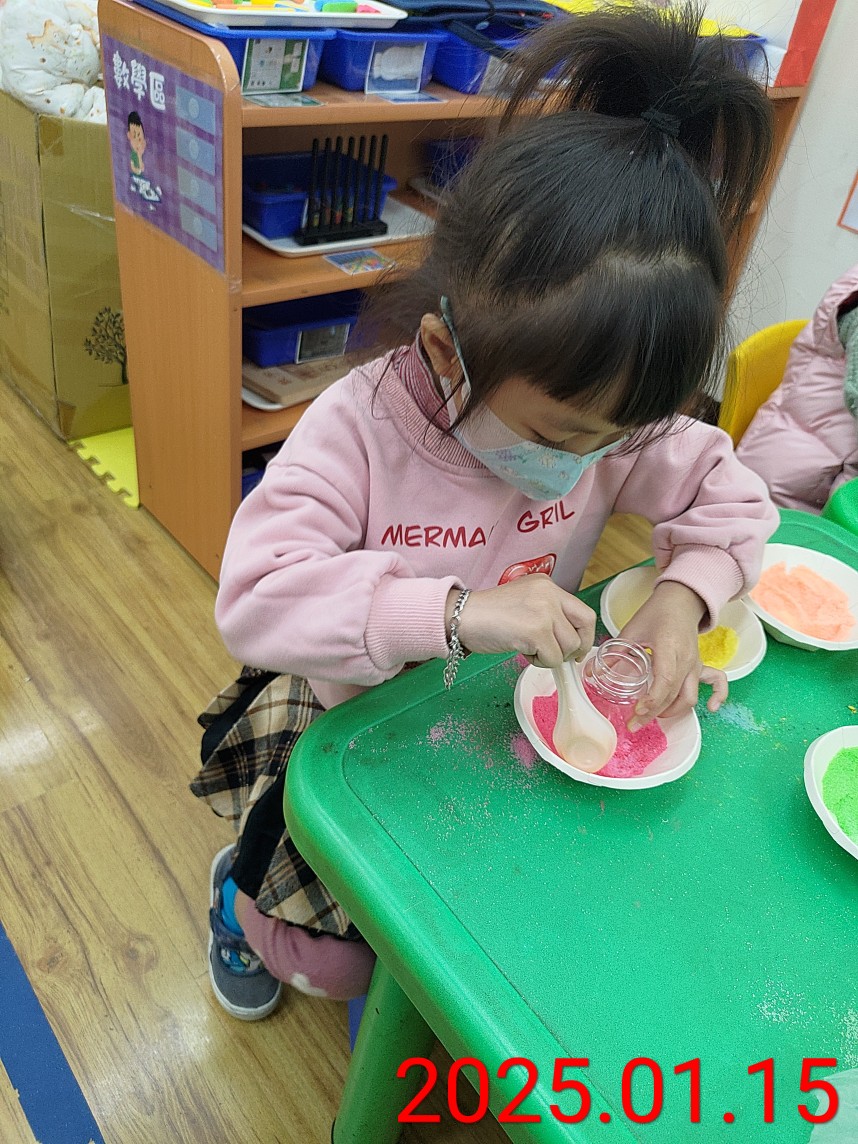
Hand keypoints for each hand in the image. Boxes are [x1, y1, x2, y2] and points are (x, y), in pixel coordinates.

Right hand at [447, 575, 595, 667]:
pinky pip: (553, 658)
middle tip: (557, 656)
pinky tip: (521, 651)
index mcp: (547, 585)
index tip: (577, 649)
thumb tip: (570, 641)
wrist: (463, 617)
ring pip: (569, 647)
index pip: (583, 612)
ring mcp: (544, 611)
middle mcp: (549, 594)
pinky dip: (539, 662)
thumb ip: (547, 613)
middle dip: (574, 649)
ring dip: (551, 656)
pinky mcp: (536, 630)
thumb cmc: (487, 615)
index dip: (584, 635)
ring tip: (529, 649)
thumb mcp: (524, 602)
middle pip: (583, 629)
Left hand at [618, 581, 727, 728]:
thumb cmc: (656, 612)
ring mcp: (695, 663)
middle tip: (633, 724)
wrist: (680, 600)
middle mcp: (686, 658)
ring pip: (690, 695)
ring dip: (672, 711)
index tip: (636, 711)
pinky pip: (716, 682)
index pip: (665, 680)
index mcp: (668, 647)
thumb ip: (616, 652)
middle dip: (654, 713)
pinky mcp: (700, 665)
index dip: (652, 700)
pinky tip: (710, 709)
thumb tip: (595, 671)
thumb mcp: (632, 629)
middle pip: (675, 694)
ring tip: (651, 717)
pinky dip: (717, 696)